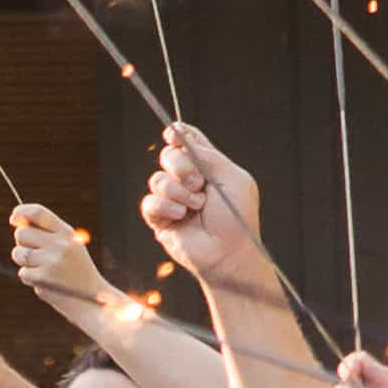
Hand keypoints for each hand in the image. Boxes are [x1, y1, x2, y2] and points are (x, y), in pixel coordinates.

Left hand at [6, 201, 120, 315]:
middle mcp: (60, 244)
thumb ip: (46, 233)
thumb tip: (18, 222)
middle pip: (21, 233)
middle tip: (35, 254)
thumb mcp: (68, 245)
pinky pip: (23, 272)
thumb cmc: (75, 270)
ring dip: (23, 262)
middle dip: (21, 243)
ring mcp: (51, 261)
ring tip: (41, 268)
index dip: (21, 212)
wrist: (91, 299)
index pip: (38, 213)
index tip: (13, 219)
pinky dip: (29, 278)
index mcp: (66, 232)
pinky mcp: (43, 278)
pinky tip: (45, 282)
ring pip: (18, 253)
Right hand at [138, 121, 264, 290]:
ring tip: (196, 206)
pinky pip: (149, 203)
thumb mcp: (232, 178)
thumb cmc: (237, 217)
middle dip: (180, 165)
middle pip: (168, 155)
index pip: (187, 142)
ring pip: (157, 179)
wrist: (228, 252)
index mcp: (207, 167)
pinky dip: (166, 207)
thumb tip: (181, 135)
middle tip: (198, 183)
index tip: (172, 134)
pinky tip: (181, 216)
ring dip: (178, 191)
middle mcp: (187, 181)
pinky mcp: (160, 219)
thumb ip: (207, 155)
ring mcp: (172, 199)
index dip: (177, 134)